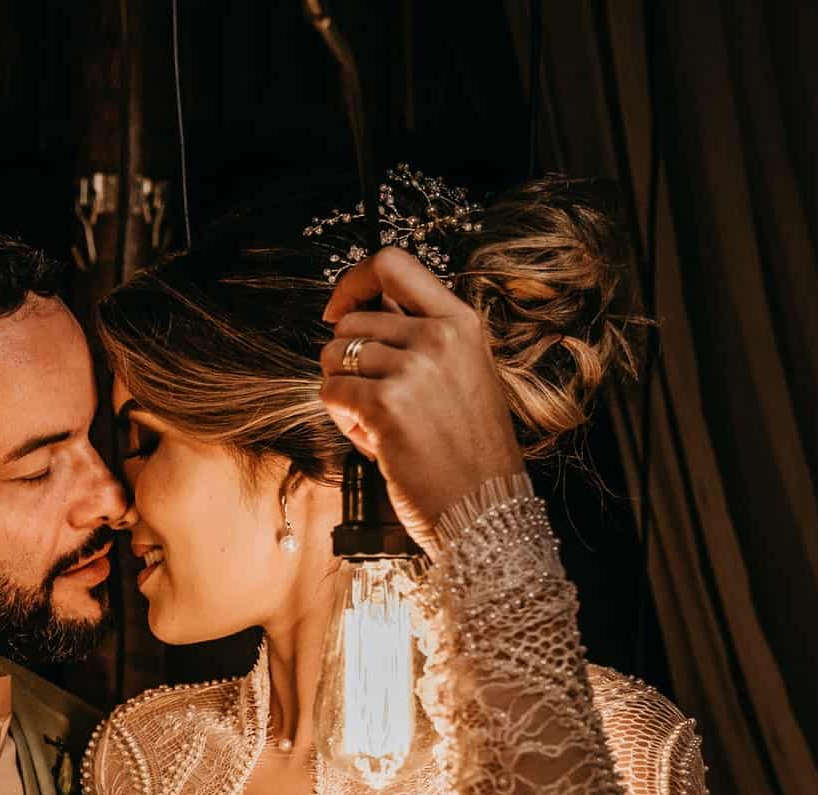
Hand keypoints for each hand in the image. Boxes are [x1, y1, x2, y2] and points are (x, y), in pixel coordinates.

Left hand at [317, 247, 522, 555]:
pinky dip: (342, 420)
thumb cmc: (470, 451)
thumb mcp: (464, 374)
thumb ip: (422, 339)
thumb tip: (361, 314)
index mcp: (461, 323)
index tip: (339, 311)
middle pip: (350, 321)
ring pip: (333, 357)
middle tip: (373, 399)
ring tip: (379, 424)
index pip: (393, 264)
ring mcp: (413, 369)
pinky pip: (330, 392)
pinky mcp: (385, 404)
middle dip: (345, 361)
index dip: (352, 282)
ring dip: (344, 394)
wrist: (486, 507)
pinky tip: (376, 442)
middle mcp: (439, 337)